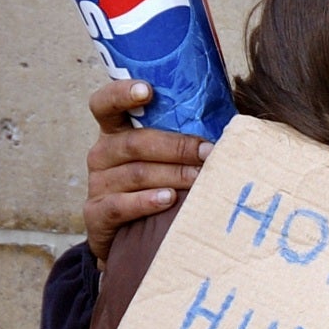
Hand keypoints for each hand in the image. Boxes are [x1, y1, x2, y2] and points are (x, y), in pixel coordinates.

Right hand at [82, 80, 213, 263]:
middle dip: (176, 146)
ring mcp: (97, 184)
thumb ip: (183, 135)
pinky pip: (120, 205)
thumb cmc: (159, 185)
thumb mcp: (166, 157)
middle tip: (208, 152)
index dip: (121, 93)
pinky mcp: (96, 214)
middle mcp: (102, 153)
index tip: (147, 90)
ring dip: (173, 174)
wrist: (130, 238)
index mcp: (115, 131)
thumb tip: (232, 121)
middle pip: (134, 143)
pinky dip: (146, 202)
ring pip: (135, 174)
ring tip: (200, 178)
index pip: (105, 104)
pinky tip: (169, 199)